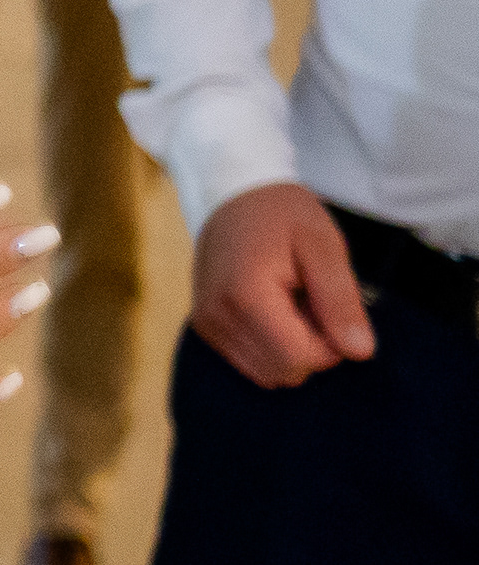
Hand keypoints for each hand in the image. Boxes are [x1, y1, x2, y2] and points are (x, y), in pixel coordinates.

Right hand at [191, 182, 375, 387]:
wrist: (232, 191)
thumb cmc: (282, 213)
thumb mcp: (324, 246)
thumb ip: (341, 301)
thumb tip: (359, 353)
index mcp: (246, 296)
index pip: (300, 359)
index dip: (329, 343)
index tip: (327, 301)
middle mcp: (217, 317)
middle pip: (284, 373)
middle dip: (310, 346)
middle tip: (308, 298)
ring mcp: (206, 325)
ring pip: (267, 373)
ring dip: (290, 348)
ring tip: (290, 301)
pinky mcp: (205, 327)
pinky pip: (250, 362)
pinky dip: (271, 345)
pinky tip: (273, 308)